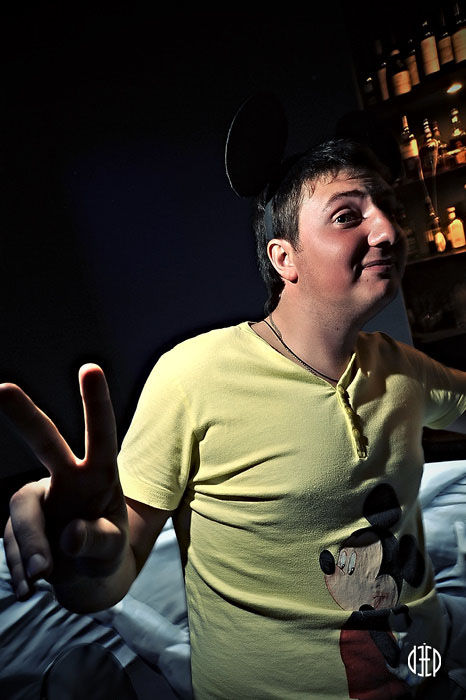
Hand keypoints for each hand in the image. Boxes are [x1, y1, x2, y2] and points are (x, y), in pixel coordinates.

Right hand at [1, 364, 128, 603]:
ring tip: (45, 579)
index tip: (91, 368)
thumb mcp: (111, 552)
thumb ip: (96, 542)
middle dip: (23, 414)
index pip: (101, 436)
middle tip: (1, 388)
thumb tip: (69, 536)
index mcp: (99, 476)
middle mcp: (66, 477)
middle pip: (44, 441)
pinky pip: (12, 545)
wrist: (84, 580)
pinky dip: (22, 569)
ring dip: (31, 551)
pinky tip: (34, 585)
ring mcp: (38, 497)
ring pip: (21, 517)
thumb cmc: (106, 554)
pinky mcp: (17, 520)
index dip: (95, 403)